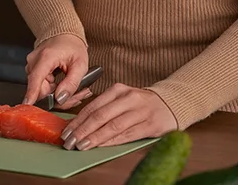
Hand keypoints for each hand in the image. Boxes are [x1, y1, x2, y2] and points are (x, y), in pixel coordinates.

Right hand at [23, 34, 92, 108]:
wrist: (65, 34)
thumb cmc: (72, 46)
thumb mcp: (80, 64)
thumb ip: (71, 83)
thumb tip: (60, 99)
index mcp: (46, 57)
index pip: (36, 78)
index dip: (32, 94)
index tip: (28, 105)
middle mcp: (34, 61)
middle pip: (40, 89)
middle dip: (58, 98)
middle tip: (77, 96)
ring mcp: (32, 65)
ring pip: (41, 89)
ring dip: (56, 94)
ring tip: (74, 90)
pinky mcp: (33, 70)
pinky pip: (41, 85)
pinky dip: (53, 89)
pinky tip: (64, 86)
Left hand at [59, 84, 176, 150]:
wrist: (170, 103)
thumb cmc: (140, 105)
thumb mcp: (121, 100)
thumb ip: (104, 110)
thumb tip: (79, 127)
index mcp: (119, 90)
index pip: (93, 107)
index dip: (77, 121)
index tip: (66, 132)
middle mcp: (129, 98)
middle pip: (100, 116)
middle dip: (82, 131)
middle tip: (69, 142)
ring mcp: (141, 111)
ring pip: (112, 126)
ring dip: (94, 138)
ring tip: (81, 146)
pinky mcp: (151, 124)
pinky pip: (127, 134)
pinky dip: (112, 141)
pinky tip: (101, 146)